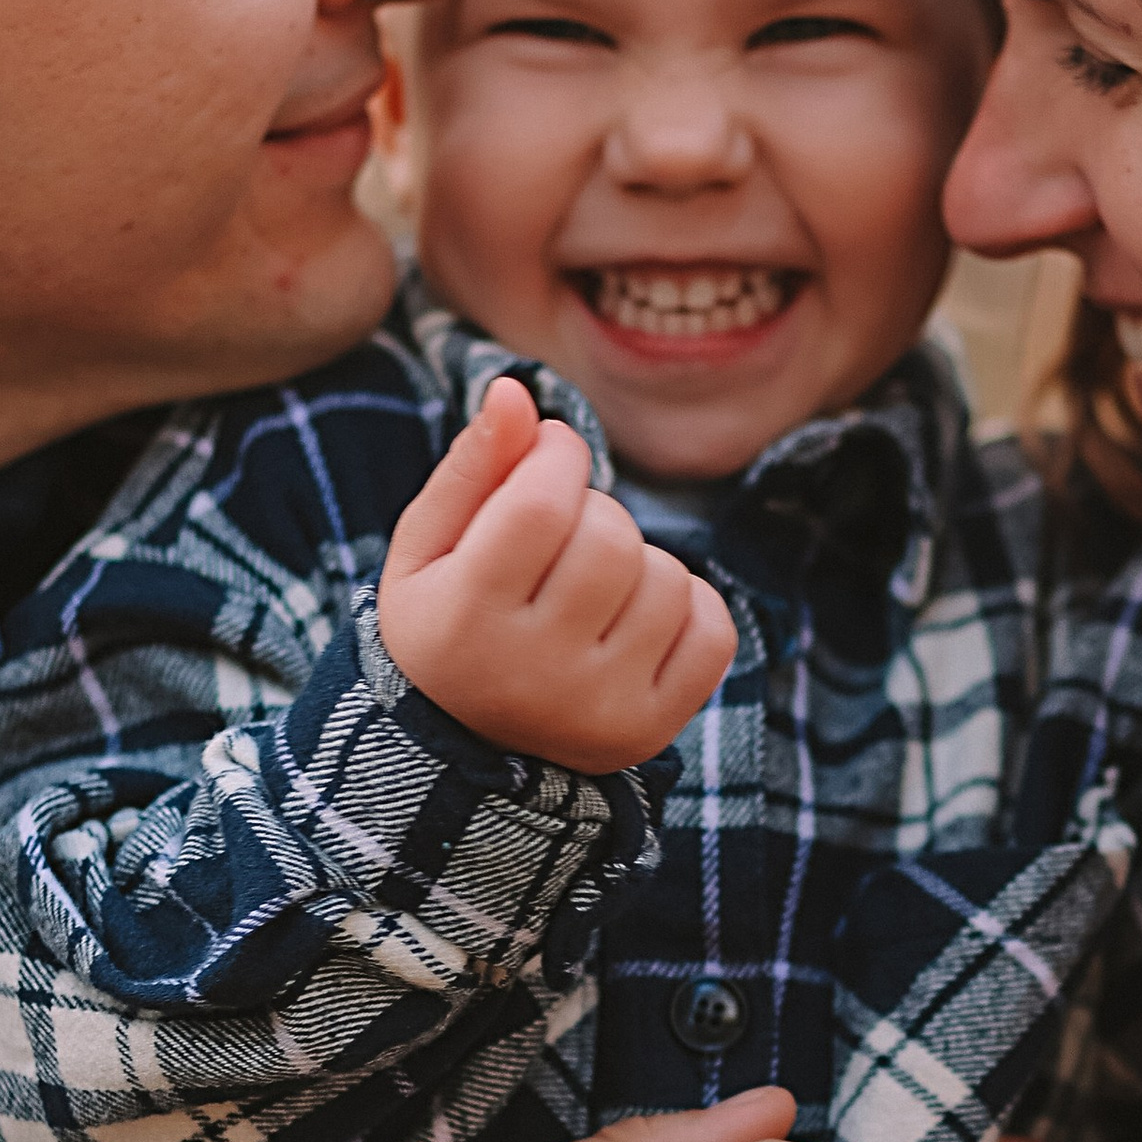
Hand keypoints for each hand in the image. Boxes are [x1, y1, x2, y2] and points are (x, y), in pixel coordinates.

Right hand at [377, 374, 735, 771]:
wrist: (466, 750)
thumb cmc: (448, 621)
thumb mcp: (429, 548)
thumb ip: (471, 468)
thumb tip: (514, 391)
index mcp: (464, 621)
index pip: (541, 505)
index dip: (559, 454)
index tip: (553, 451)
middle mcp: (533, 673)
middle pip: (609, 539)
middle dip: (593, 510)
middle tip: (563, 538)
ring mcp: (599, 708)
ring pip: (664, 577)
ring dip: (637, 559)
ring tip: (592, 587)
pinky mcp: (652, 730)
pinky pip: (712, 627)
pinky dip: (686, 604)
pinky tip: (637, 618)